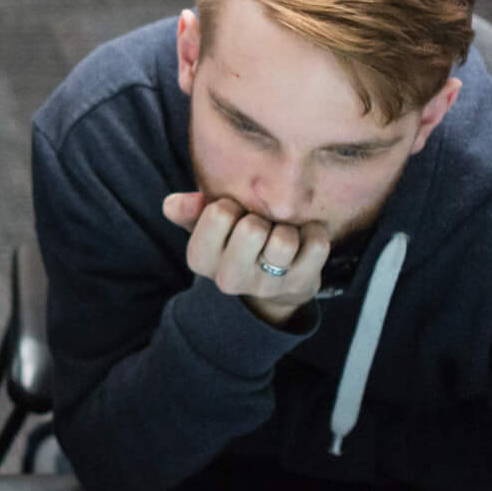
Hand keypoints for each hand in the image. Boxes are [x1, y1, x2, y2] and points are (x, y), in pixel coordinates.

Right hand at [162, 192, 330, 326]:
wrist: (272, 282)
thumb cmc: (235, 242)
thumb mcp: (206, 226)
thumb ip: (188, 210)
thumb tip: (175, 204)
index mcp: (200, 259)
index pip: (218, 214)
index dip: (231, 205)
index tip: (235, 214)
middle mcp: (229, 279)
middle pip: (251, 229)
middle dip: (260, 217)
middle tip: (260, 224)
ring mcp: (266, 286)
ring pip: (284, 240)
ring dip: (287, 227)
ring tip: (282, 232)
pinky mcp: (300, 285)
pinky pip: (317, 245)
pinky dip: (314, 232)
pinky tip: (304, 237)